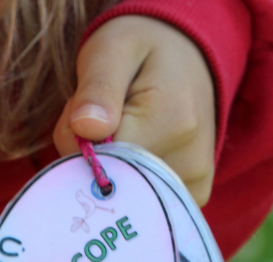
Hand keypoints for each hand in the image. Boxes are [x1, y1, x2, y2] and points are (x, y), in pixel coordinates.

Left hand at [53, 16, 215, 206]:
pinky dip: (127, 179)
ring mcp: (193, 185)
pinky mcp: (192, 197)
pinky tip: (138, 149)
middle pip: (109, 182)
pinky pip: (139, 201)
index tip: (87, 112)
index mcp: (172, 123)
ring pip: (122, 194)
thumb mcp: (112, 49)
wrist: (187, 57)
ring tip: (126, 130)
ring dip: (109, 167)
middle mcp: (189, 162)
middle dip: (92, 156)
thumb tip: (86, 128)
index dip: (79, 140)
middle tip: (104, 120)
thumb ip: (97, 87)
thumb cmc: (142, 50)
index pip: (98, 159)